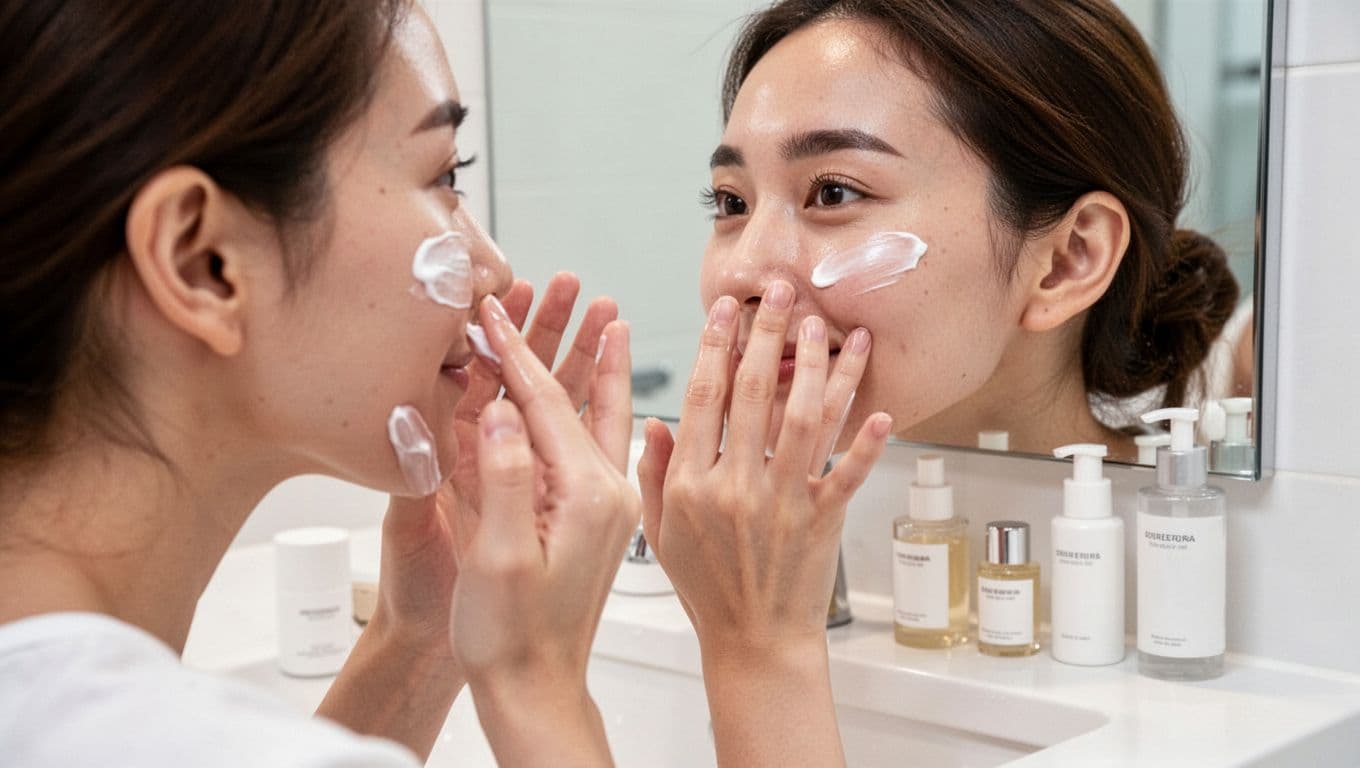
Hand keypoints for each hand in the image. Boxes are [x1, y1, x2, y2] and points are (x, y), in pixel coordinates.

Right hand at [450, 295, 637, 764]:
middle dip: (578, 340)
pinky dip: (589, 409)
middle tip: (582, 289)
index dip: (513, 351)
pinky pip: (594, 448)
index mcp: (587, 494)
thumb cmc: (511, 634)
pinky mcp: (597, 518)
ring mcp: (606, 505)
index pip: (545, 402)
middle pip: (590, 397)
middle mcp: (607, 492)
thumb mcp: (497, 557)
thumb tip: (499, 409)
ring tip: (611, 321)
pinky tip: (595, 393)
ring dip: (598, 367)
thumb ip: (502, 478)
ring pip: (602, 418)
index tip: (490, 308)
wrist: (536, 686)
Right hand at [637, 281, 890, 650]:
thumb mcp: (657, 531)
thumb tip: (656, 421)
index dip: (716, 345)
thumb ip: (652, 473)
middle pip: (755, 393)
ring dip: (819, 367)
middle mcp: (736, 486)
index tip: (726, 309)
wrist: (752, 643)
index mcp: (690, 484)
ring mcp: (782, 502)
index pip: (704, 397)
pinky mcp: (823, 520)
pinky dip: (869, 442)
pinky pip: (848, 473)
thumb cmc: (706, 589)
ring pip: (804, 419)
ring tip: (826, 326)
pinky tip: (882, 408)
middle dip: (768, 334)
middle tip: (780, 291)